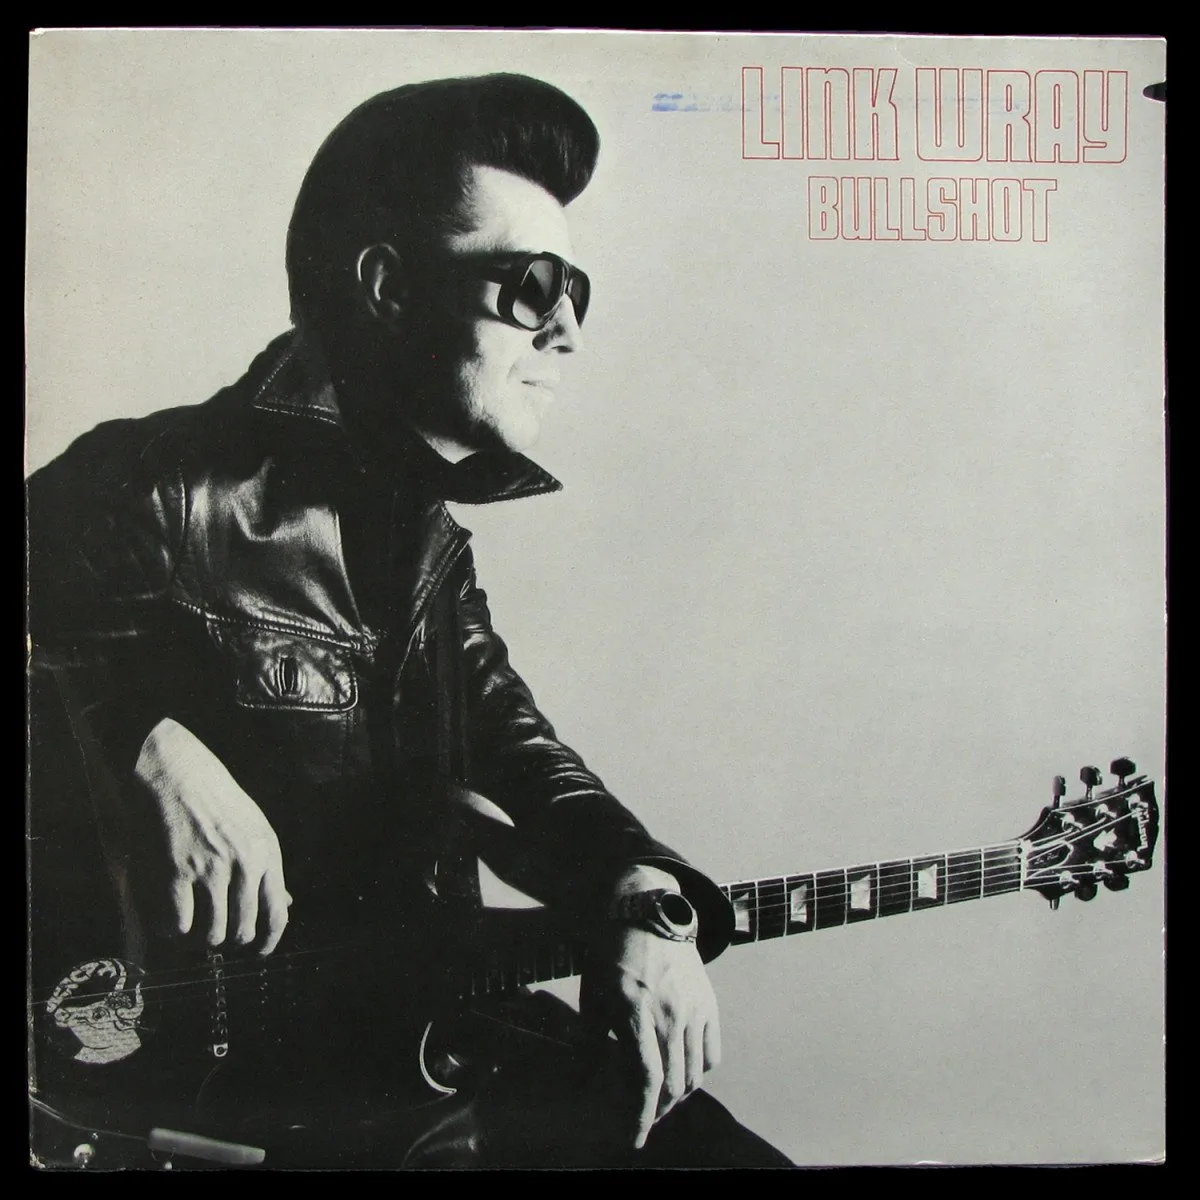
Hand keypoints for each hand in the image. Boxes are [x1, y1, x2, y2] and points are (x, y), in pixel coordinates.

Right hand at [132, 717, 290, 953]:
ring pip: (211, 934)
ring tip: (195, 927)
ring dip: (202, 938)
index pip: (277, 914)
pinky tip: (173, 919)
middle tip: (218, 935)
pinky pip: (179, 924)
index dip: (269, 942)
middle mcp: (242, 863)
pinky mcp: (175, 872)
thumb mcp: (256, 828)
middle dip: (230, 940)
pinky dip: (174, 930)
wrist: (177, 773)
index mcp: (266, 853)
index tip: (259, 953)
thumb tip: (285, 903)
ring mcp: (208, 868)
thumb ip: (269, 868)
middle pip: (242, 930)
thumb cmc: (218, 801)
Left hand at [582, 867, 721, 1149]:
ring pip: (694, 1075)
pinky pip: (711, 1054)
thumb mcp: (592, 988)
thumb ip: (592, 1035)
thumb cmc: (611, 948)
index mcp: (633, 1007)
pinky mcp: (709, 1002)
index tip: (633, 1139)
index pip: (645, 1077)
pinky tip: (683, 1076)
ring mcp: (693, 1007)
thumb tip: (585, 1073)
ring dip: (677, 1097)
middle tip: (641, 1121)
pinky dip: (699, 1074)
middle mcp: (668, 1010)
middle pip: (672, 1084)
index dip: (640, 1116)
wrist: (649, 907)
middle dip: (656, 1112)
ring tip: (660, 1102)